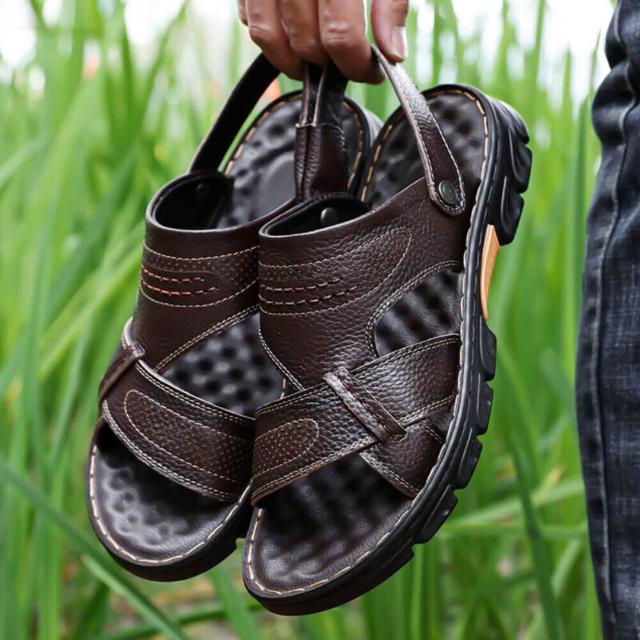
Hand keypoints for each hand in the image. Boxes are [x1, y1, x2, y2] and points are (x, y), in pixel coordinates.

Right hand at [237, 0, 408, 82]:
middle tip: (344, 63)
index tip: (371, 72)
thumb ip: (392, 4)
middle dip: (327, 62)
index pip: (340, 35)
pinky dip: (267, 32)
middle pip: (304, 40)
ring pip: (266, 35)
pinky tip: (289, 30)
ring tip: (314, 60)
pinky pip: (247, 15)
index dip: (356, 64)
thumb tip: (392, 55)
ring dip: (291, 59)